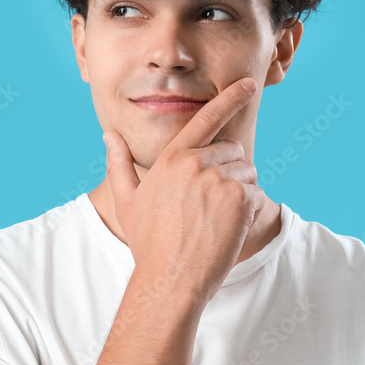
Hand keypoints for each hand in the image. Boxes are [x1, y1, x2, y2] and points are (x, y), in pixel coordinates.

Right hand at [102, 77, 265, 300]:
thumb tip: (109, 137)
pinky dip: (247, 210)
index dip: (231, 98)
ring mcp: (219, 179)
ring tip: (216, 220)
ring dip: (239, 192)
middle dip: (228, 172)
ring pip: (247, 173)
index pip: (206, 118)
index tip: (249, 85)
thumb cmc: (149, 244)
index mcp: (172, 158)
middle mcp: (196, 163)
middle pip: (233, 151)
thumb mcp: (128, 202)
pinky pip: (255, 194)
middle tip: (210, 206)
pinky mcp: (239, 198)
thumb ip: (119, 165)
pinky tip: (227, 229)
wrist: (170, 279)